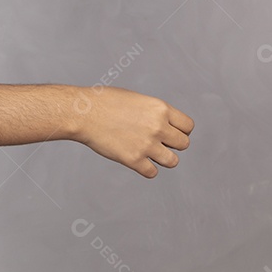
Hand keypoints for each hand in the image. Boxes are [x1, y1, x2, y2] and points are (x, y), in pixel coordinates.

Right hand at [71, 85, 193, 178]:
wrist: (83, 113)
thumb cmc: (104, 102)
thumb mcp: (137, 99)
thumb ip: (154, 113)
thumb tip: (165, 125)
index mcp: (160, 109)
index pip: (188, 126)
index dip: (180, 130)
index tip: (170, 132)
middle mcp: (158, 127)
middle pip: (184, 144)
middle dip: (172, 144)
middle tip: (157, 142)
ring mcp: (147, 145)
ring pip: (172, 161)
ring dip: (162, 158)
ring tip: (148, 152)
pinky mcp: (134, 160)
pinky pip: (152, 172)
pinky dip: (146, 168)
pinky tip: (136, 159)